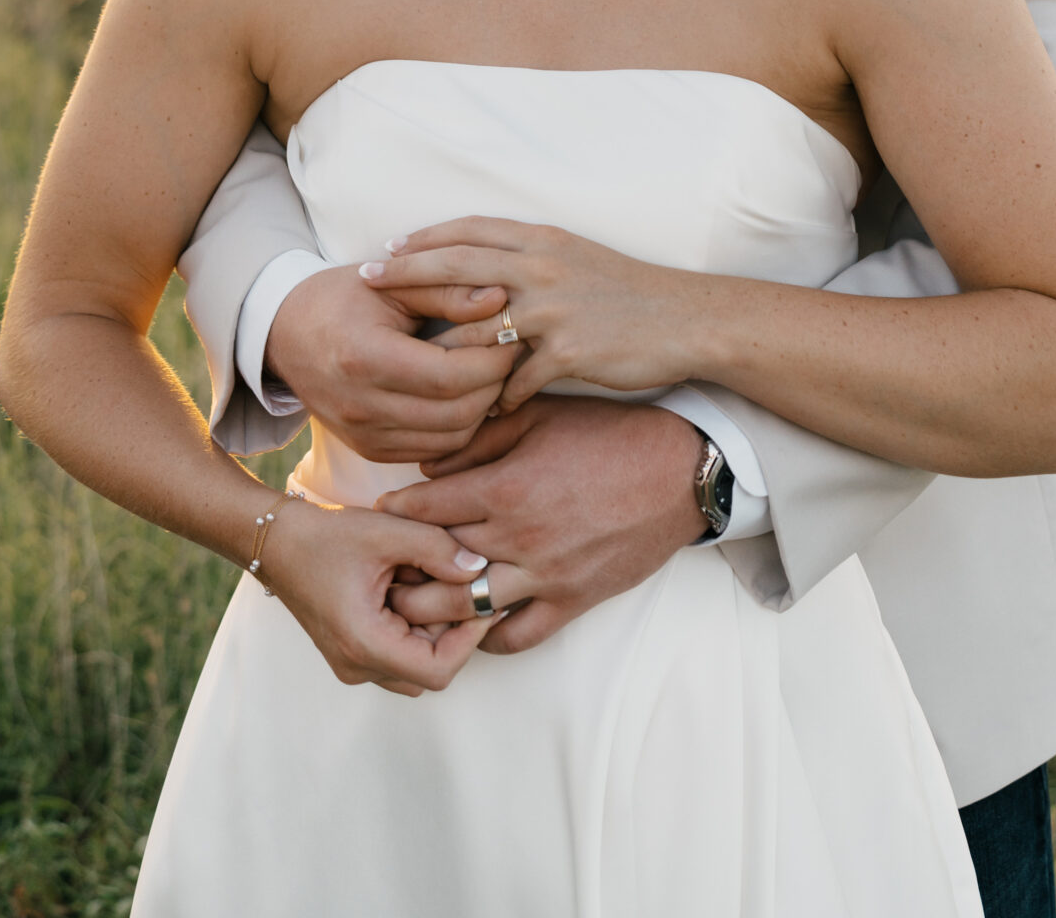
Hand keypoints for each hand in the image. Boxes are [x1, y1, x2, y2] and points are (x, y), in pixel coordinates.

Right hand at [261, 493, 494, 695]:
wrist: (277, 541)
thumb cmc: (326, 535)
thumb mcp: (387, 531)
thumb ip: (438, 549)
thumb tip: (479, 568)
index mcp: (364, 644)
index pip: (438, 670)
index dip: (470, 639)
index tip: (485, 599)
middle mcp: (357, 666)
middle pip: (430, 671)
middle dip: (454, 631)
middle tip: (461, 585)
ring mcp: (352, 664)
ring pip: (415, 666)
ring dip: (434, 631)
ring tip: (433, 583)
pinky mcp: (351, 652)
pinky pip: (397, 655)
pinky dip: (414, 629)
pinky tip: (412, 588)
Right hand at [263, 264, 517, 463]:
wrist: (286, 333)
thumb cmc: (342, 298)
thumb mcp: (392, 283)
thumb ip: (447, 290)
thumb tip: (501, 297)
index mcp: (365, 357)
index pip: (450, 375)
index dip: (492, 359)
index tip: (511, 333)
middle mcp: (361, 405)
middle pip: (456, 413)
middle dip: (495, 384)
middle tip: (509, 353)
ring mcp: (364, 435)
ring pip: (450, 439)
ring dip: (482, 409)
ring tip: (490, 371)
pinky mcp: (369, 449)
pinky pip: (432, 451)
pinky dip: (458, 427)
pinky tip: (465, 394)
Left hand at [369, 219, 710, 414]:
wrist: (686, 318)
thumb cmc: (631, 292)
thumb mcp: (578, 259)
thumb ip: (532, 260)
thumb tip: (486, 268)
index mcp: (543, 241)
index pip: (470, 230)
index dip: (425, 238)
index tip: (388, 247)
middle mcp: (542, 267)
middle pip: (457, 265)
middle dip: (406, 272)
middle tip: (365, 280)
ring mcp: (554, 308)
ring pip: (477, 327)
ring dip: (441, 350)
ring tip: (408, 369)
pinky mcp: (569, 350)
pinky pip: (516, 378)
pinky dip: (497, 396)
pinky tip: (484, 412)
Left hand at [377, 397, 706, 652]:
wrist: (677, 470)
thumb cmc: (609, 433)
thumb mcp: (540, 417)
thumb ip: (480, 438)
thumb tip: (428, 464)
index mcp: (507, 489)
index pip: (427, 510)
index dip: (396, 512)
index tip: (378, 513)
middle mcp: (520, 539)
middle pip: (438, 567)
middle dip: (403, 568)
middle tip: (382, 566)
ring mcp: (546, 577)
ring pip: (468, 609)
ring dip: (433, 610)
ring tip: (411, 604)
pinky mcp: (572, 601)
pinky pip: (519, 636)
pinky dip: (489, 638)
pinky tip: (472, 628)